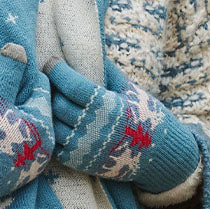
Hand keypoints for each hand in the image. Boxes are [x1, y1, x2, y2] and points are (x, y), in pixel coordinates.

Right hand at [0, 43, 53, 208]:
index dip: (21, 79)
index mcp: (45, 122)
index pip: (41, 85)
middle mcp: (49, 142)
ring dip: (18, 116)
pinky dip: (16, 134)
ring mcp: (40, 158)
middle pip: (38, 105)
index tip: (3, 82)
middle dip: (21, 98)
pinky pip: (27, 142)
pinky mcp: (29, 170)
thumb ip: (7, 73)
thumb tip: (19, 46)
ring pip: (32, 124)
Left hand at [43, 58, 199, 193]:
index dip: (57, 70)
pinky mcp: (78, 163)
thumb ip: (107, 70)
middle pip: (58, 103)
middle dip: (51, 88)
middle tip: (49, 79)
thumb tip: (87, 45)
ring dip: (50, 110)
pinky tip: (58, 120)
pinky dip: (53, 130)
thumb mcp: (130, 89)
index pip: (71, 84)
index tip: (51, 61)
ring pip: (52, 124)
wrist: (160, 155)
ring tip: (51, 98)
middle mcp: (94, 128)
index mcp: (107, 106)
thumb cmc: (145, 116)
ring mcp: (84, 148)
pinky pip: (54, 144)